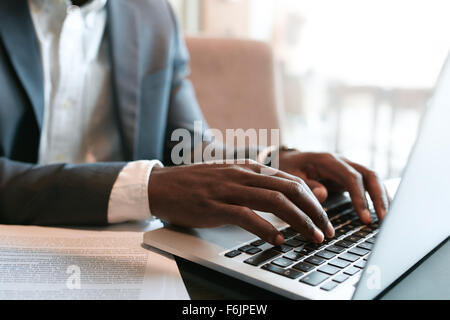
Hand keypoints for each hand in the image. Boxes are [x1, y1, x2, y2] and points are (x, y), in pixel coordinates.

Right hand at [148, 160, 334, 244]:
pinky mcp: (215, 205)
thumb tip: (278, 195)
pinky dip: (267, 229)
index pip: (292, 181)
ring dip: (299, 221)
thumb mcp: (229, 177)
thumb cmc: (197, 184)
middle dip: (314, 211)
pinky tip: (278, 240)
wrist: (162, 185)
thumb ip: (253, 183)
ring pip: (275, 201)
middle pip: (291, 189)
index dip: (313, 200)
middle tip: (326, 230)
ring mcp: (229, 189)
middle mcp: (243, 175)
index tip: (324, 218)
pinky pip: (247, 216)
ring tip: (312, 237)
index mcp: (249, 168)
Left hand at [278, 151, 389, 223]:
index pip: (352, 178)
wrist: (286, 159)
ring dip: (383, 197)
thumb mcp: (290, 177)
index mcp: (327, 160)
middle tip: (385, 219)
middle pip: (369, 175)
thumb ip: (306, 186)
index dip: (361, 198)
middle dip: (379, 197)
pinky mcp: (349, 176)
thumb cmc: (287, 168)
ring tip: (389, 218)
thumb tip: (324, 195)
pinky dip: (378, 196)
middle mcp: (341, 162)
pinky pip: (368, 184)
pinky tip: (384, 211)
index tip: (365, 218)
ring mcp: (347, 168)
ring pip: (373, 179)